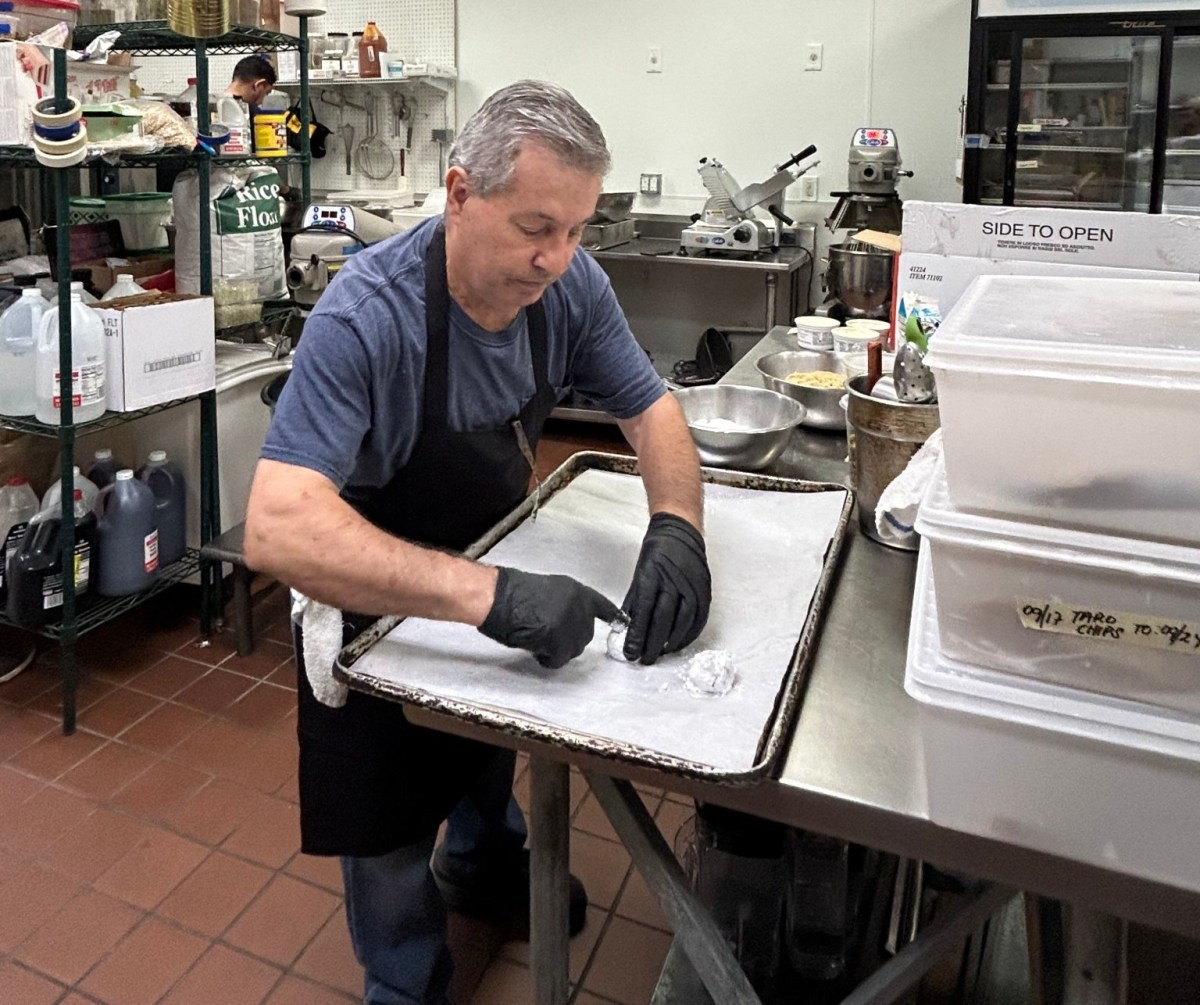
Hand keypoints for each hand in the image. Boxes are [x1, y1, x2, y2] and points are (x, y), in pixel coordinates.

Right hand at [479, 567, 618, 668]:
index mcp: (576, 591)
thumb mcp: (546, 590)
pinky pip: (559, 659)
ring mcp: (572, 623)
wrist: (497, 597)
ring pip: (574, 649)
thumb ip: (564, 604)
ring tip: (536, 640)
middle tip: (546, 635)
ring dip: (557, 650)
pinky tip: (534, 649)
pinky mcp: (560, 640)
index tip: (622, 623)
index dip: (611, 616)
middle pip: (586, 634)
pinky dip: (547, 659)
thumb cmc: (511, 592)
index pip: (602, 606)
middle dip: (569, 639)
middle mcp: (579, 606)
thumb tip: (566, 620)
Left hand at [623, 513, 710, 663]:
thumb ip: (634, 602)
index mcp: (652, 575)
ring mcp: (692, 585)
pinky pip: (699, 617)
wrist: (680, 531)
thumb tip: (626, 629)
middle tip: (645, 659)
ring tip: (661, 653)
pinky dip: (689, 633)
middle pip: (663, 619)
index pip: (644, 611)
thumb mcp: (639, 574)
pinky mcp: (704, 588)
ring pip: (683, 621)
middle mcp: (674, 580)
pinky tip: (680, 643)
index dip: (637, 635)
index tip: (630, 652)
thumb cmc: (656, 552)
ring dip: (672, 642)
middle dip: (653, 643)